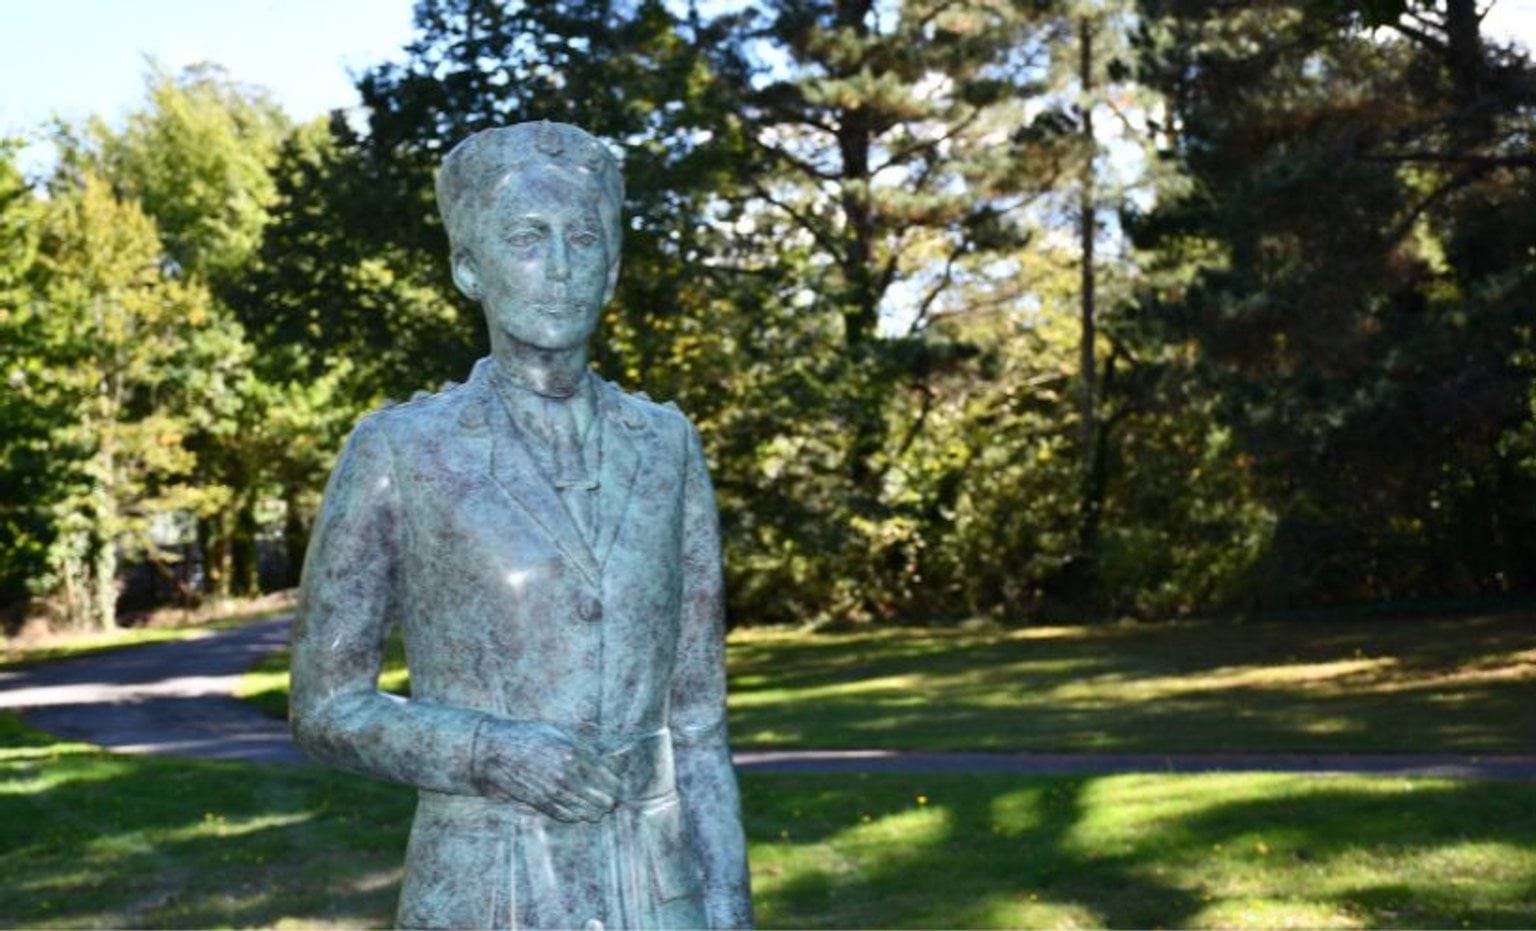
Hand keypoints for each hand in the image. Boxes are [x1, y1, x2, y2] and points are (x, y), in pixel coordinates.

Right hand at [471, 719, 621, 820]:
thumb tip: (607, 747)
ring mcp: (553, 790)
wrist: (495, 750)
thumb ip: (584, 740)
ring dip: (594, 811)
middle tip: (611, 800)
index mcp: (574, 752)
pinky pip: (566, 815)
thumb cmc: (529, 736)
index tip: (619, 785)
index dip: (617, 783)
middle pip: (602, 797)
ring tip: (598, 810)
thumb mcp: (560, 731)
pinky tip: (579, 813)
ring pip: (586, 810)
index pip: (608, 775)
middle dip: (609, 799)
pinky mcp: (540, 802)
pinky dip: (575, 815)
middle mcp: (566, 773)